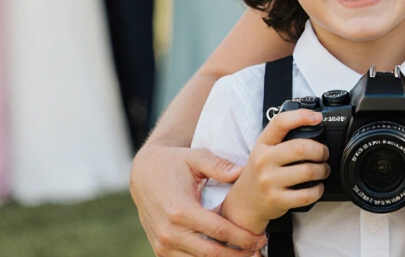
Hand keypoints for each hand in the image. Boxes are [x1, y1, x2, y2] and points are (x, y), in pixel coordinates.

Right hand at [131, 144, 266, 256]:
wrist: (143, 174)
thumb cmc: (173, 163)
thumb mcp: (196, 157)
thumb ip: (219, 165)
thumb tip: (240, 171)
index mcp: (181, 210)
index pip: (219, 231)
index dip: (243, 238)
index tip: (261, 237)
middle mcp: (169, 232)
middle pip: (212, 254)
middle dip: (239, 254)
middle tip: (259, 249)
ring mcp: (163, 244)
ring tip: (247, 255)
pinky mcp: (160, 250)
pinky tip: (225, 256)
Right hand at [221, 109, 329, 233]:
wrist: (244, 203)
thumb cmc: (260, 173)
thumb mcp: (264, 151)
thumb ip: (282, 139)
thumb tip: (313, 126)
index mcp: (262, 144)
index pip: (280, 123)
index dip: (301, 116)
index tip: (317, 117)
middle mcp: (263, 161)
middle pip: (301, 148)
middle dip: (321, 150)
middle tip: (324, 154)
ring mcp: (269, 181)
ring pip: (308, 171)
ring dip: (323, 170)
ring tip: (323, 170)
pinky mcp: (277, 200)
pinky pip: (307, 194)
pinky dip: (318, 190)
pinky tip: (317, 187)